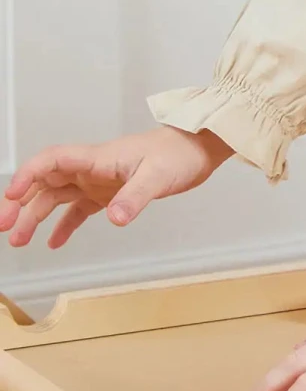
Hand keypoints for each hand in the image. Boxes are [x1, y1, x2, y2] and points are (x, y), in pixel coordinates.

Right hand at [0, 125, 233, 247]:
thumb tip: (115, 218)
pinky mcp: (111, 193)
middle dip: (20, 202)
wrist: (200, 148)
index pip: (51, 161)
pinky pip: (79, 209)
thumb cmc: (180, 153)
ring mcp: (100, 181)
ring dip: (35, 216)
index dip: (27, 175)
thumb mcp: (157, 176)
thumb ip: (135, 197)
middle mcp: (92, 169)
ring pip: (56, 197)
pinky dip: (64, 225)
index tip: (12, 196)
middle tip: (4, 227)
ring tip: (20, 241)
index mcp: (98, 158)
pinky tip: (54, 242)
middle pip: (44, 182)